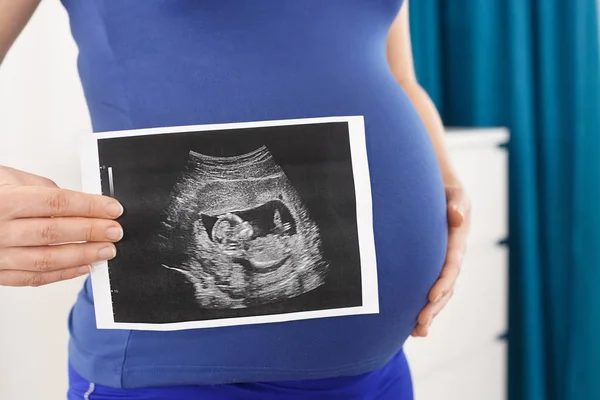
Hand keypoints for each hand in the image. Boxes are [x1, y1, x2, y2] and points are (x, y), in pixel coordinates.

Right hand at [0, 166, 123, 286]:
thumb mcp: (8, 178)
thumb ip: (42, 189)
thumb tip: (77, 203)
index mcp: (4, 201)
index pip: (57, 203)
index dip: (89, 206)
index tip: (113, 209)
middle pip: (55, 232)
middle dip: (91, 232)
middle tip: (115, 231)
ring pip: (46, 259)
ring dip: (82, 256)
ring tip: (106, 251)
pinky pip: (33, 278)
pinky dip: (62, 274)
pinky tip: (83, 267)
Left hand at [411, 184, 470, 336]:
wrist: (445, 198)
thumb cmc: (447, 194)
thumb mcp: (454, 194)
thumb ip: (456, 204)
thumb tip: (457, 216)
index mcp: (457, 242)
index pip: (451, 265)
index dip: (443, 281)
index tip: (430, 295)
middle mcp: (453, 258)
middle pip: (446, 287)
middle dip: (434, 307)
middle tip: (420, 323)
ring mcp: (445, 267)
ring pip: (440, 296)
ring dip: (430, 314)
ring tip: (417, 332)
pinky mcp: (435, 271)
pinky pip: (432, 294)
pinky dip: (425, 311)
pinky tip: (413, 329)